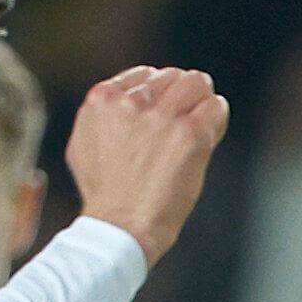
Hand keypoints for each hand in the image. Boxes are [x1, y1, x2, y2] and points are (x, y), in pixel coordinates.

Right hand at [64, 68, 230, 259]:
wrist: (120, 226)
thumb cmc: (103, 195)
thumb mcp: (84, 144)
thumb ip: (103, 116)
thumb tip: (121, 100)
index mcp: (102, 98)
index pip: (144, 75)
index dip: (158, 94)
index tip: (163, 114)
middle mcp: (131, 102)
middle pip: (171, 76)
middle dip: (180, 96)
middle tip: (184, 120)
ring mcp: (162, 116)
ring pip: (196, 83)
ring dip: (201, 101)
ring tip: (200, 122)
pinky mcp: (189, 134)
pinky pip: (214, 107)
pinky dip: (216, 117)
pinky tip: (210, 133)